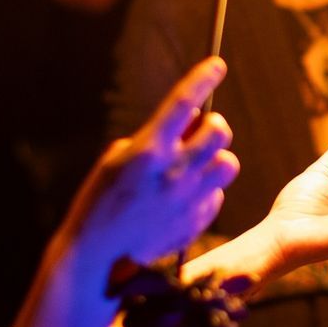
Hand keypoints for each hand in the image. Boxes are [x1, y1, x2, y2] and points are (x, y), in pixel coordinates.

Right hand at [62, 58, 238, 274]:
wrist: (99, 262)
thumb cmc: (100, 204)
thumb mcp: (116, 161)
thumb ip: (154, 138)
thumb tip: (189, 121)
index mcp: (148, 150)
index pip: (183, 102)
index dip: (202, 78)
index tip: (217, 64)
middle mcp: (174, 172)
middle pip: (219, 131)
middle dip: (212, 125)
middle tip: (199, 131)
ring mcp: (189, 198)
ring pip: (228, 162)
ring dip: (216, 157)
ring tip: (196, 165)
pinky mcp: (198, 221)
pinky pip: (217, 194)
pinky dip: (206, 190)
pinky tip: (184, 198)